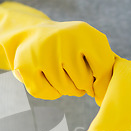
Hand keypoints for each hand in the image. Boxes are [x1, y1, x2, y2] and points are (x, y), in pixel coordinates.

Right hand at [0, 1, 114, 104]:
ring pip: (66, 89)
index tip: (95, 79)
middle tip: (73, 72)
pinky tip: (48, 78)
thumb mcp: (92, 47)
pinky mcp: (25, 66)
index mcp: (84, 32)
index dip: (101, 81)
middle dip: (82, 84)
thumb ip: (105, 69)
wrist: (34, 34)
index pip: (103, 68)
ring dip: (67, 88)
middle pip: (84, 82)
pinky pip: (48, 94)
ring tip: (62, 73)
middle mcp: (63, 39)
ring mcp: (42, 52)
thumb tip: (102, 99)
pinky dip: (51, 92)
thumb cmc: (71, 46)